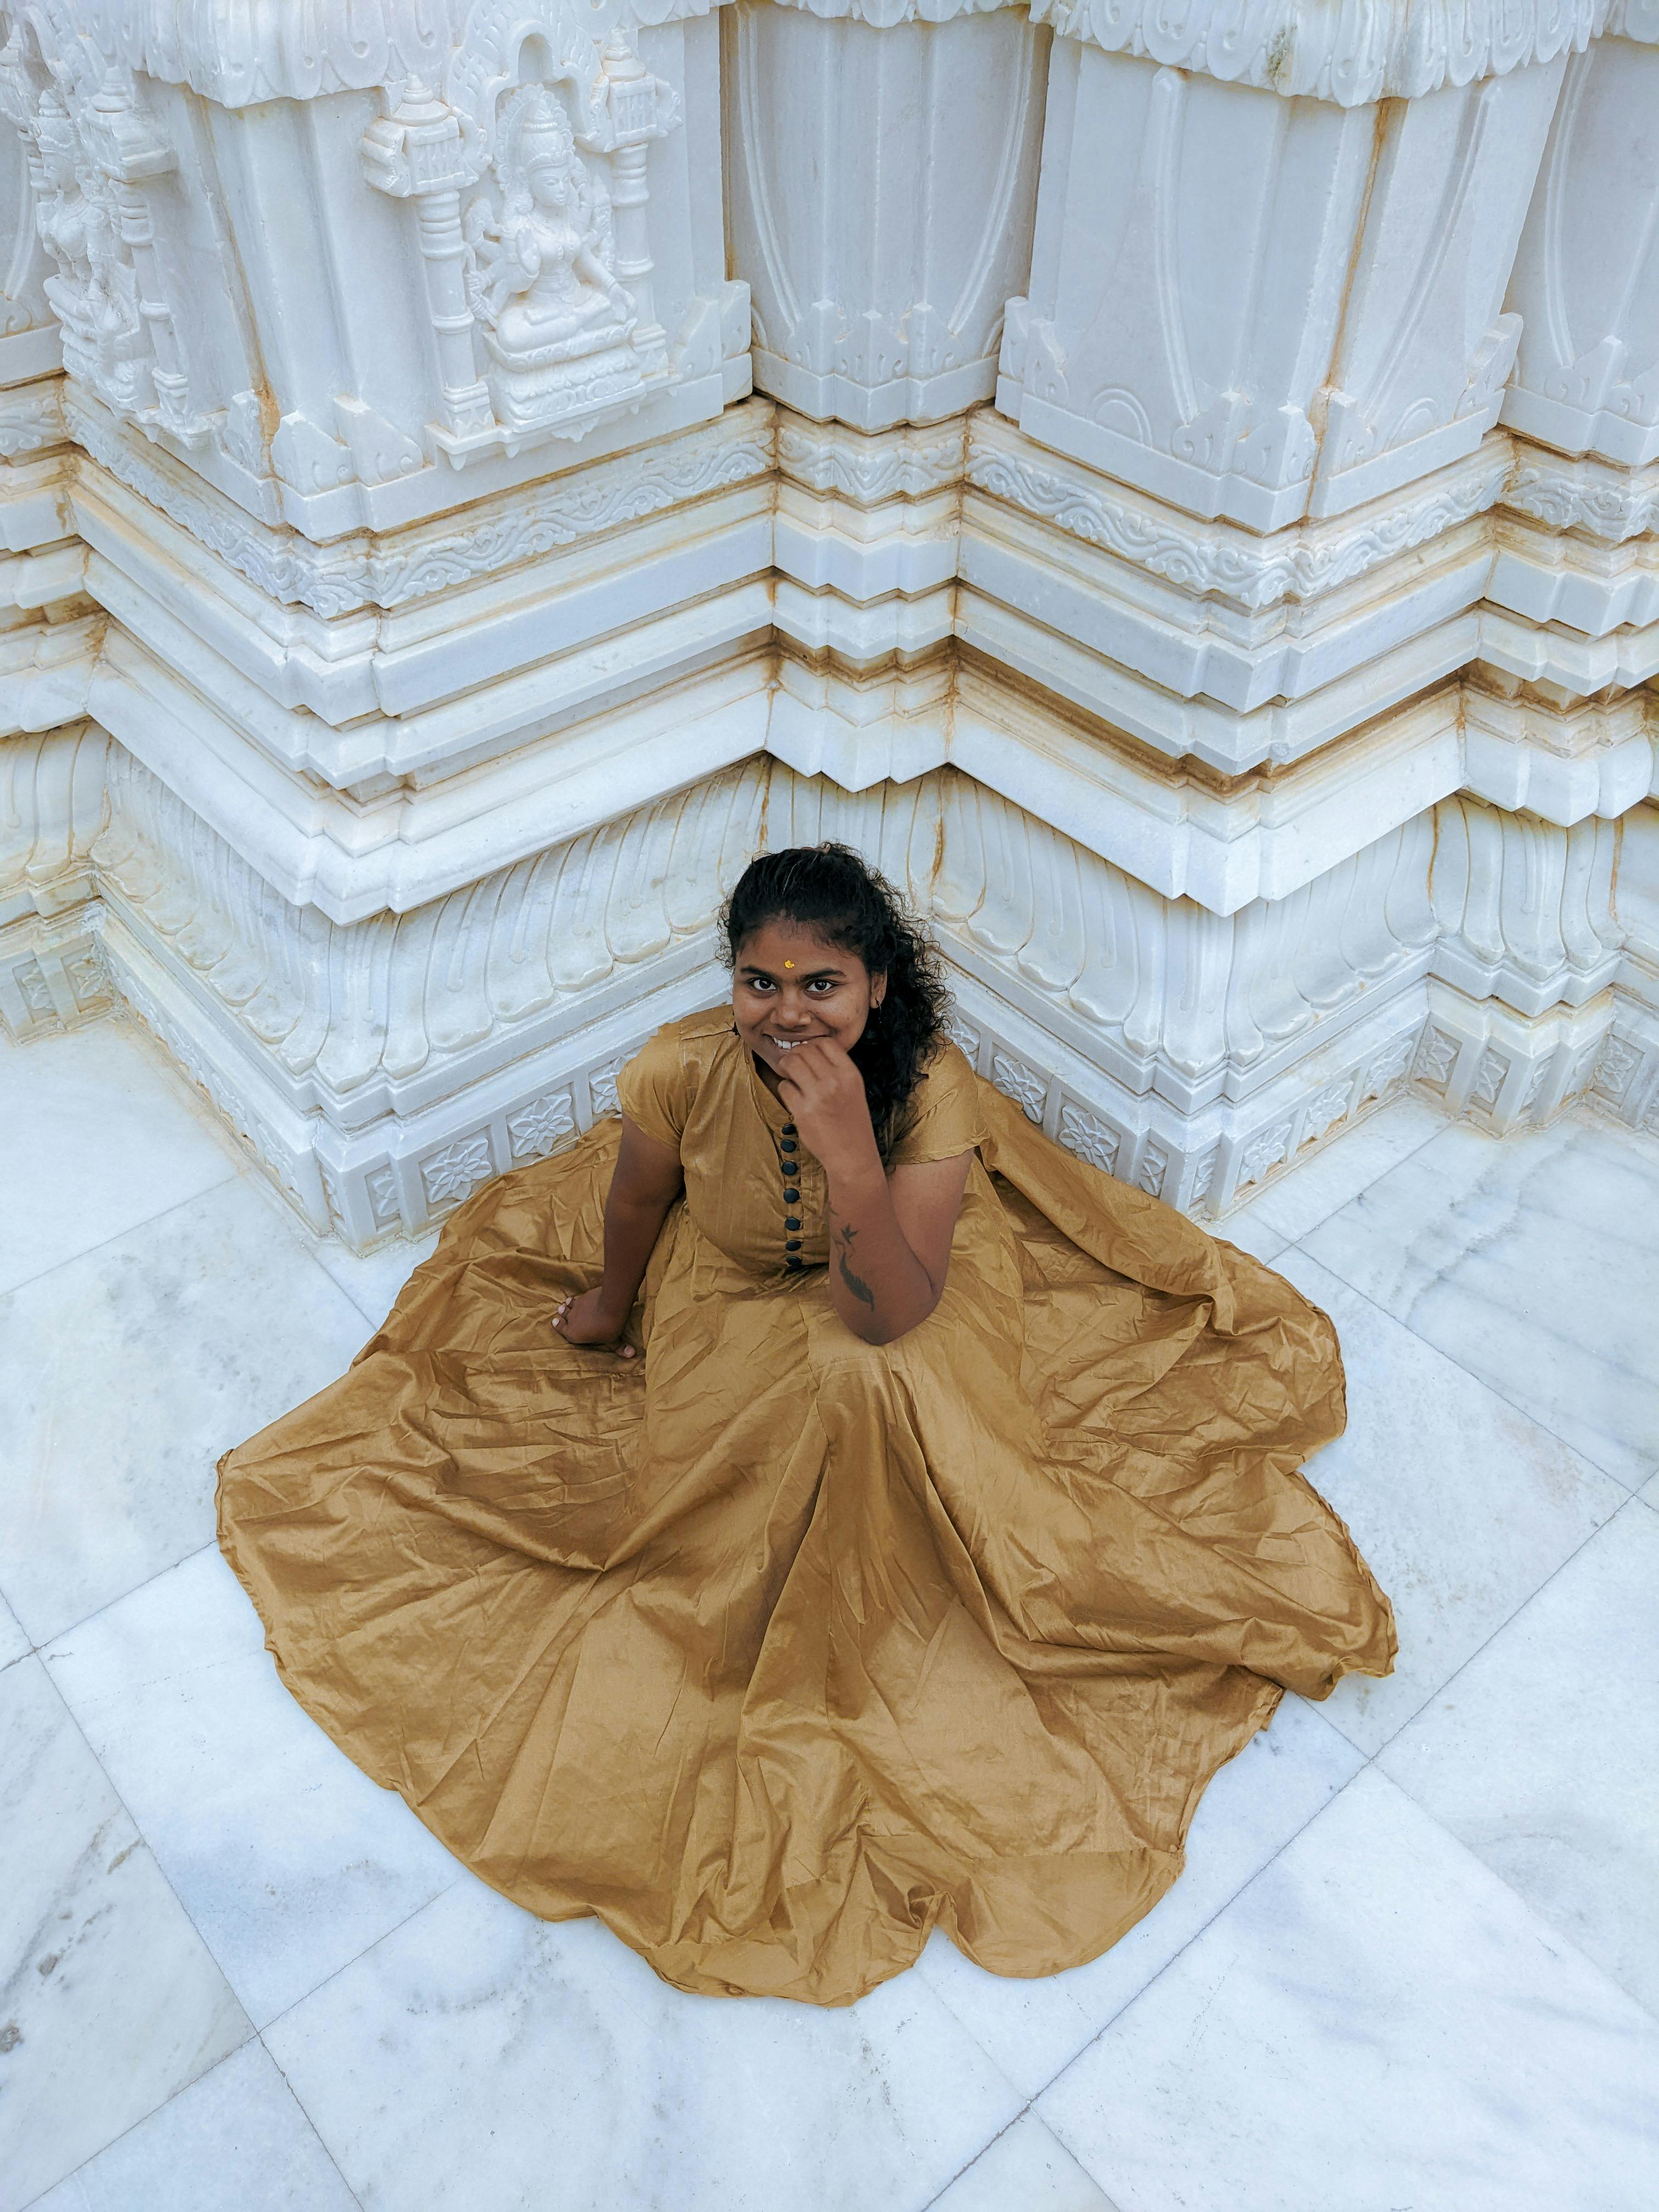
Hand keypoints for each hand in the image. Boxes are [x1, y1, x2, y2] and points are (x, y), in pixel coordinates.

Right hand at [552, 1287, 636, 1358]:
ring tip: (567, 1302)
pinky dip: (579, 1298)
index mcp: (574, 1334)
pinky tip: (583, 1297)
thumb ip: (620, 1347)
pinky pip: (579, 1297)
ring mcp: (577, 1307)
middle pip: (563, 1315)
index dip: (558, 1325)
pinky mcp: (584, 1296)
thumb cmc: (608, 1327)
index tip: (554, 1321)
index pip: (562, 1329)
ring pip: (569, 1305)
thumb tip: (632, 1354)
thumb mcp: (614, 1340)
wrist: (610, 1305)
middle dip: (562, 1314)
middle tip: (560, 1310)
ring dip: (568, 1304)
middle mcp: (572, 1320)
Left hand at [774, 1039, 880, 1178]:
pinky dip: (786, 1089)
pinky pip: (784, 1087)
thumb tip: (810, 1049)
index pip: (825, 1042)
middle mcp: (834, 1081)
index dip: (812, 1045)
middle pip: (804, 1050)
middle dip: (795, 1055)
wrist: (852, 1154)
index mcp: (850, 1074)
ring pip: (791, 1063)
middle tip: (794, 1066)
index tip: (808, 1054)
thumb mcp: (854, 1089)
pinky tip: (794, 1098)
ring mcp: (817, 1096)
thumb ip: (837, 1069)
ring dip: (787, 1067)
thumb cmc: (851, 1121)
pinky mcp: (802, 1111)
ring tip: (791, 1077)